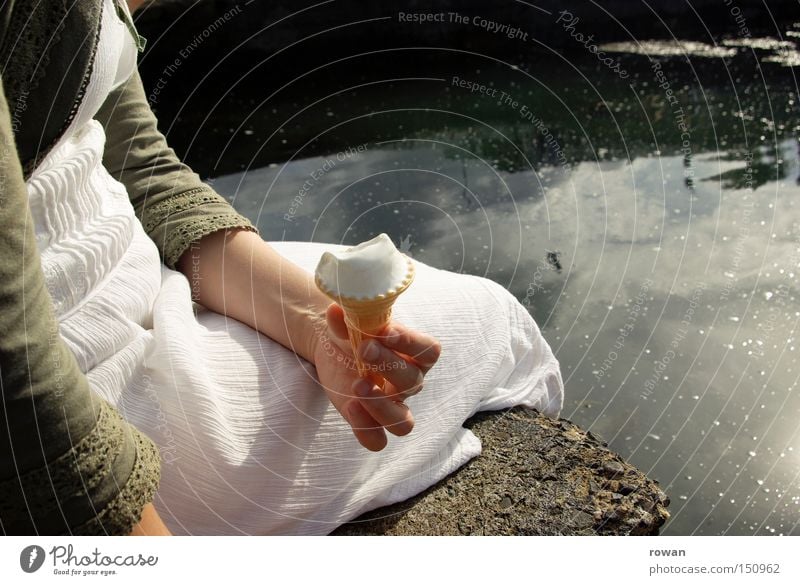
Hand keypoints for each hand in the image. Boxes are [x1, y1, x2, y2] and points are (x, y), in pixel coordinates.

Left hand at [311, 304, 440, 450]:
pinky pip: (378, 441)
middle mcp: (409, 383)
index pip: (429, 351)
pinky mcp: (370, 423)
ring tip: (358, 385)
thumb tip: (336, 311)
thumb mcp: (349, 323)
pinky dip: (365, 429)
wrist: (333, 348)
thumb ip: (344, 319)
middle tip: (364, 349)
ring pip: (404, 423)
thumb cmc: (354, 332)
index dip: (411, 343)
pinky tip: (350, 407)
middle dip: (389, 365)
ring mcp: (391, 406)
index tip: (385, 330)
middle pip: (412, 383)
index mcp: (415, 354)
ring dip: (382, 407)